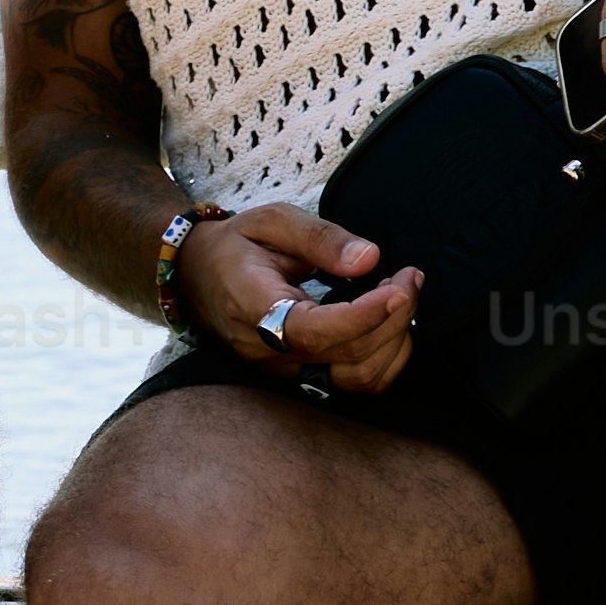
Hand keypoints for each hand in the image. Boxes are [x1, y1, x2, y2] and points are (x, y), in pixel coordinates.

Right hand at [179, 203, 425, 395]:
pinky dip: (386, 357)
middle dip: (395, 317)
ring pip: (359, 379)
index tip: (400, 287)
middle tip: (409, 277)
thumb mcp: (273, 221)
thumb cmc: (237, 245)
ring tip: (400, 298)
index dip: (366, 315)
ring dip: (395, 341)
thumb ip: (321, 237)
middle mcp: (266, 351)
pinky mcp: (301, 377)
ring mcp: (284, 370)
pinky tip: (389, 323)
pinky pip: (356, 383)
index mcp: (253, 307)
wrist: (196, 276)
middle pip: (348, 356)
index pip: (315, 330)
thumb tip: (370, 258)